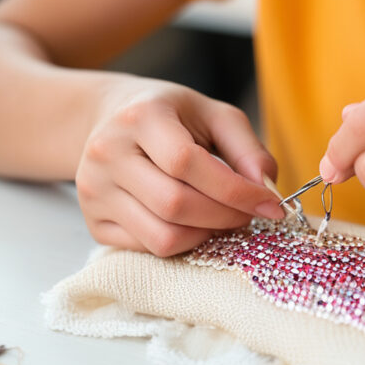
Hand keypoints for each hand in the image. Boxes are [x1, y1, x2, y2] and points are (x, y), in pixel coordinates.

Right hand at [76, 78, 282, 255]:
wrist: (112, 119)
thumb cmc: (173, 116)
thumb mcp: (214, 115)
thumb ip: (247, 148)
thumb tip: (267, 189)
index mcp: (141, 117)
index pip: (187, 163)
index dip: (235, 190)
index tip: (271, 204)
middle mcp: (108, 153)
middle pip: (175, 204)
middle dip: (225, 216)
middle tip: (249, 213)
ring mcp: (94, 190)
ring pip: (162, 236)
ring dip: (207, 235)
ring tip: (224, 218)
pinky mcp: (93, 222)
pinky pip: (147, 249)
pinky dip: (183, 242)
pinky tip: (195, 223)